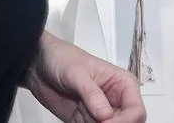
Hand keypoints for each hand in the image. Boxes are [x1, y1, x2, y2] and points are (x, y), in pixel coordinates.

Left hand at [25, 33, 144, 122]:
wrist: (38, 64)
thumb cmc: (61, 58)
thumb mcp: (77, 73)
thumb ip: (91, 94)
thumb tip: (106, 114)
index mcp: (122, 84)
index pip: (135, 110)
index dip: (124, 121)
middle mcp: (115, 100)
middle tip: (91, 122)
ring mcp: (101, 113)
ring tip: (80, 115)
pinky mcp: (86, 122)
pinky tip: (76, 118)